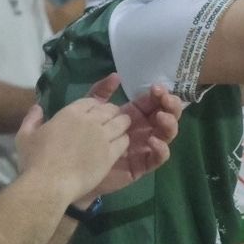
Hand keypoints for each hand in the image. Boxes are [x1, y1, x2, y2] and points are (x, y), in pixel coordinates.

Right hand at [15, 92, 130, 208]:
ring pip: (121, 123)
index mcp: (70, 113)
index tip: (95, 113)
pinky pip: (124, 141)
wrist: (49, 184)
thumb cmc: (35, 160)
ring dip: (121, 124)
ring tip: (119, 129)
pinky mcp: (110, 155)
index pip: (91, 101)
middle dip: (111, 112)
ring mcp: (102, 137)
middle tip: (110, 120)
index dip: (95, 105)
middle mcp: (90, 121)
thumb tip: (37, 108)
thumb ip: (31, 119)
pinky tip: (120, 144)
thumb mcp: (24, 136)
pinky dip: (123, 140)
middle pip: (109, 109)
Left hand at [80, 74, 182, 198]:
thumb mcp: (89, 110)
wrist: (72, 168)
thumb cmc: (82, 138)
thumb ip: (100, 92)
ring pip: (167, 134)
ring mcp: (145, 147)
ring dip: (169, 124)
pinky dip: (161, 149)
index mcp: (135, 114)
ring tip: (160, 117)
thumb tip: (116, 75)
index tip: (156, 88)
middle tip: (164, 100)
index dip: (159, 94)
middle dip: (171, 105)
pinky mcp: (142, 165)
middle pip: (167, 115)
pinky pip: (159, 158)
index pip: (154, 101)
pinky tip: (153, 141)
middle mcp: (144, 129)